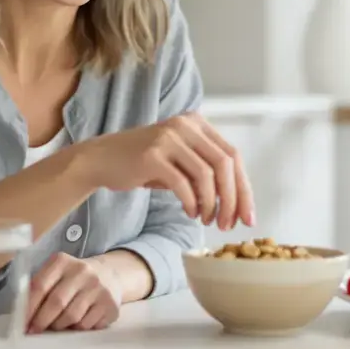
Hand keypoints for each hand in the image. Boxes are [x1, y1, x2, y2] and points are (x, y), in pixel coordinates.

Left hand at [25, 253, 120, 333]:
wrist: (109, 274)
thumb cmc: (73, 279)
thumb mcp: (56, 273)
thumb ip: (39, 288)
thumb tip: (22, 316)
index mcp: (63, 261)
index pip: (40, 285)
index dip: (29, 308)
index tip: (22, 323)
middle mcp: (82, 271)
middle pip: (56, 303)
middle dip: (41, 321)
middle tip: (34, 331)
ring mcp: (98, 288)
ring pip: (71, 317)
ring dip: (59, 326)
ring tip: (57, 324)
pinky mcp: (110, 304)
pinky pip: (86, 325)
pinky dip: (77, 328)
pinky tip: (76, 322)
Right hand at [73, 112, 254, 230]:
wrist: (102, 159)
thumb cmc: (144, 164)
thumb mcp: (180, 161)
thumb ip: (206, 173)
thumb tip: (236, 204)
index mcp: (197, 124)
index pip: (233, 156)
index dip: (244, 188)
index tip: (247, 216)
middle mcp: (186, 125)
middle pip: (225, 164)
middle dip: (232, 199)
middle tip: (229, 224)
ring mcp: (169, 138)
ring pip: (206, 175)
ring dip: (212, 204)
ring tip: (207, 220)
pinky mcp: (152, 155)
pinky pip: (182, 183)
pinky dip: (192, 202)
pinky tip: (190, 213)